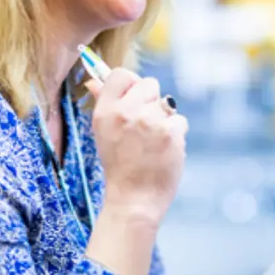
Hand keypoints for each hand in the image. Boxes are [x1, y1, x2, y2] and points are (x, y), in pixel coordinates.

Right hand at [85, 68, 187, 230]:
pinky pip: (179, 120)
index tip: (134, 99)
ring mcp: (149, 121)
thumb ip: (103, 103)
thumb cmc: (119, 166)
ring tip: (152, 142)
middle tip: (144, 126)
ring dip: (164, 119)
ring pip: (167, 103)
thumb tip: (94, 80)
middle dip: (151, 101)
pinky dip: (176, 134)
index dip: (131, 84)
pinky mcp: (171, 132)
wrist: (134, 199)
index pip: (121, 74)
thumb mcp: (102, 133)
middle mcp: (126, 112)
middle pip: (149, 83)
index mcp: (106, 111)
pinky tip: (164, 150)